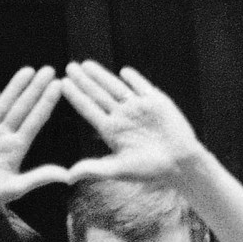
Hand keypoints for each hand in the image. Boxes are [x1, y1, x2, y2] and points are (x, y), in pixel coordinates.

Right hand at [0, 68, 68, 212]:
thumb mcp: (13, 189)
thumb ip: (38, 178)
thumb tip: (67, 176)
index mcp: (16, 148)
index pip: (35, 119)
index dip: (46, 102)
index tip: (59, 84)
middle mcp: (2, 137)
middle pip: (22, 107)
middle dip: (35, 88)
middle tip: (49, 69)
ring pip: (1, 105)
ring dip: (14, 88)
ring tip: (28, 71)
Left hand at [60, 62, 208, 184]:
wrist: (180, 163)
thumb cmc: (150, 169)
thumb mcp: (119, 170)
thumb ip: (93, 169)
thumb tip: (67, 177)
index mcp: (111, 131)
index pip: (88, 109)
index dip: (75, 96)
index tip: (62, 84)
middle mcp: (122, 116)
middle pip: (99, 94)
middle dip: (84, 80)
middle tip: (69, 66)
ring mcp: (139, 108)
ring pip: (116, 87)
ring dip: (102, 75)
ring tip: (86, 64)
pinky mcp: (157, 102)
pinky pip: (143, 86)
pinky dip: (134, 78)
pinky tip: (124, 71)